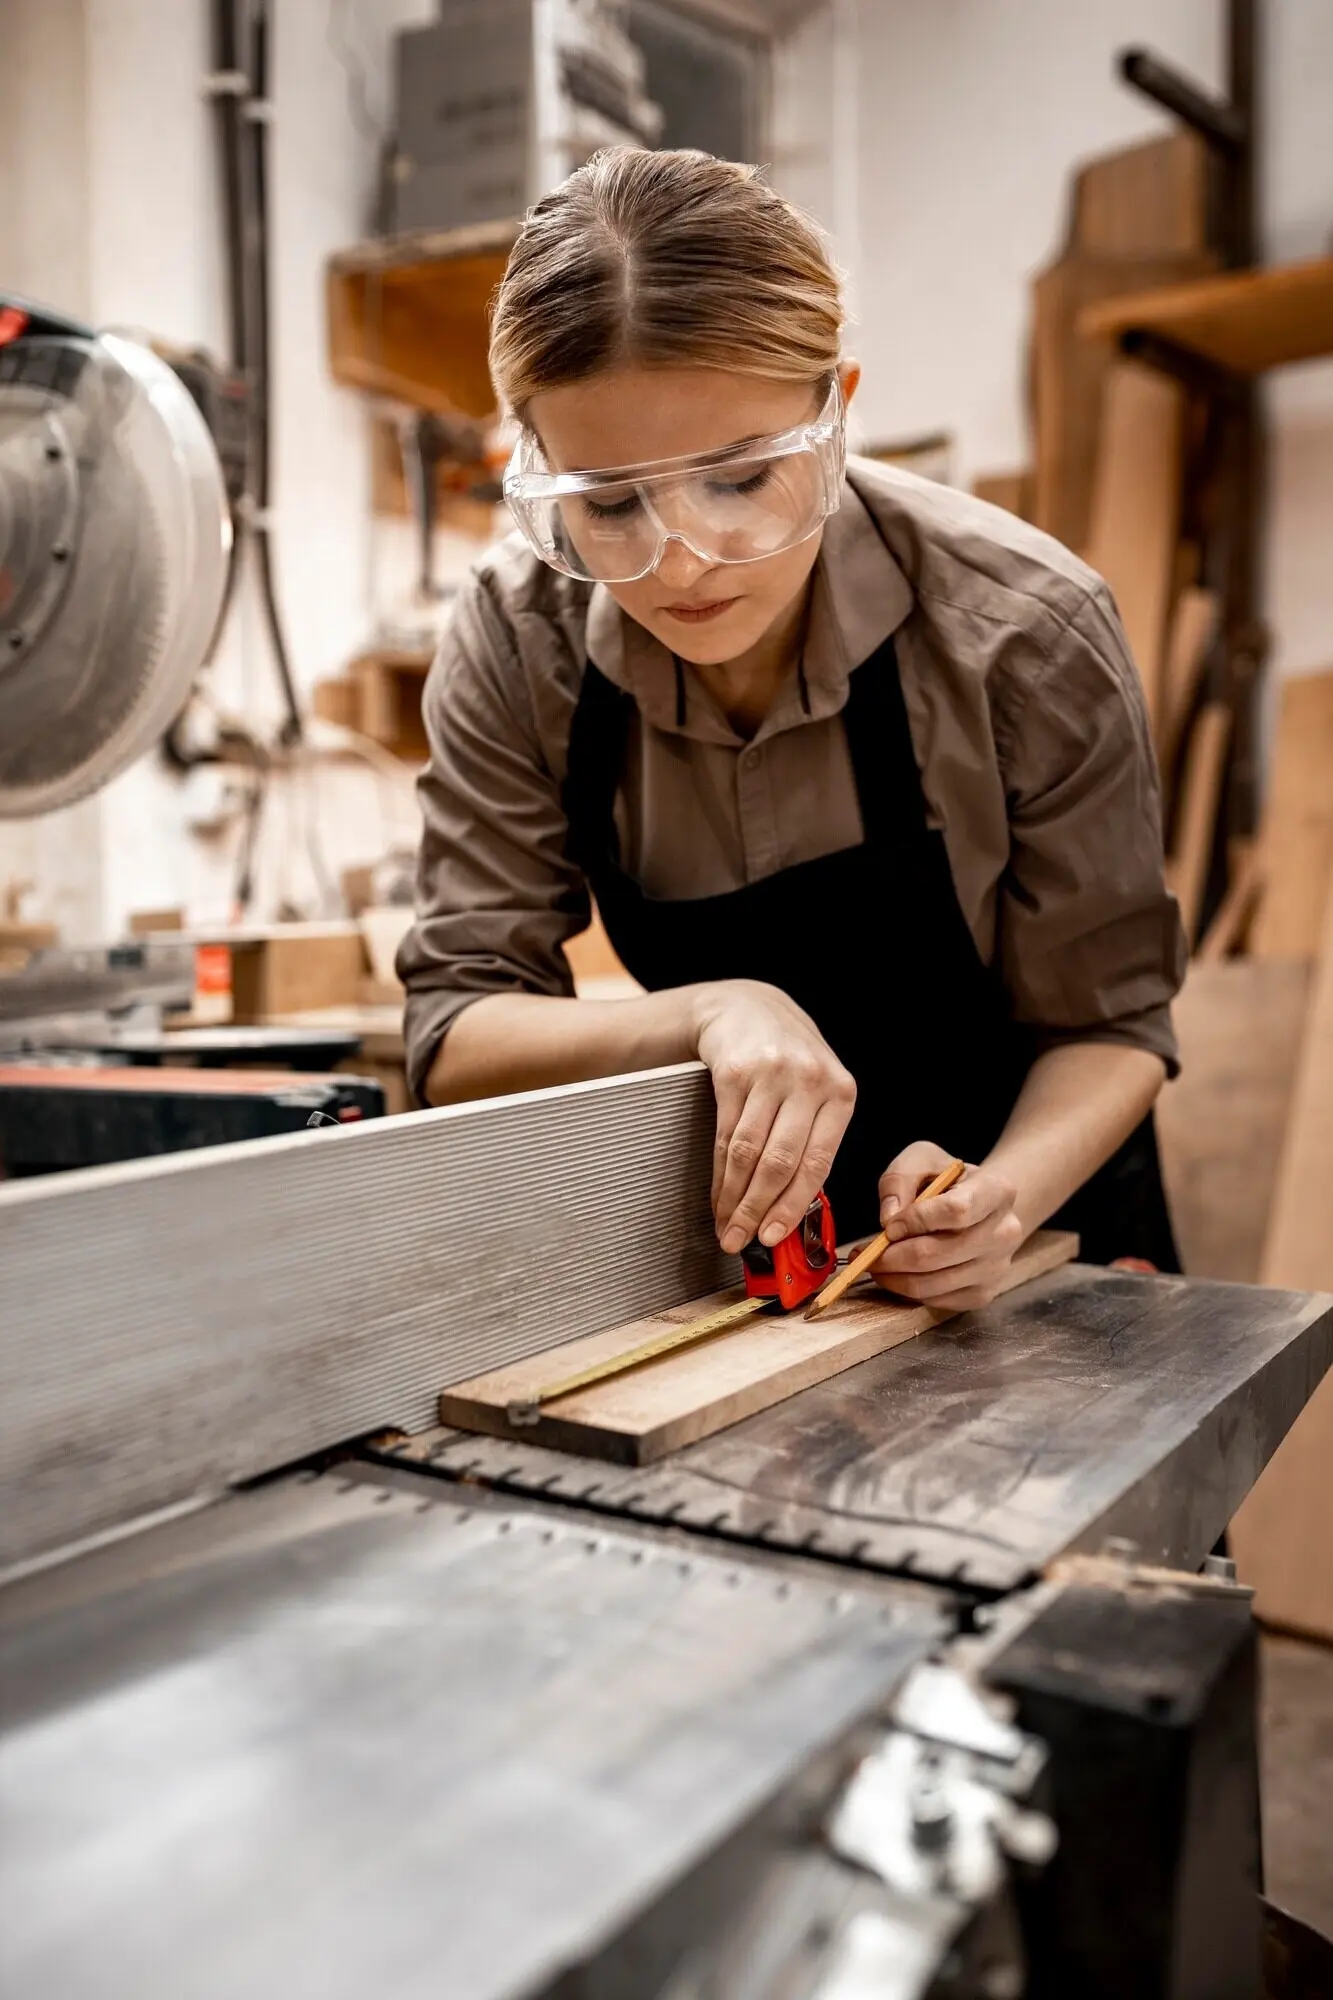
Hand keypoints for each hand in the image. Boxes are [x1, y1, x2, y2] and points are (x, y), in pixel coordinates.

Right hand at [692, 980, 855, 1255]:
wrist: (749, 1009)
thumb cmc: (788, 1060)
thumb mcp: (816, 1092)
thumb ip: (813, 1141)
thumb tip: (794, 1210)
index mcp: (839, 1093)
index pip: (817, 1163)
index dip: (792, 1206)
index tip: (774, 1236)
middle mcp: (808, 1081)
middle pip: (779, 1162)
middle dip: (757, 1210)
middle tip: (741, 1239)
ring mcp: (770, 1075)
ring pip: (749, 1154)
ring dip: (733, 1198)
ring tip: (725, 1225)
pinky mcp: (734, 1073)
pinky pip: (725, 1136)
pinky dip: (719, 1173)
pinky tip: (717, 1194)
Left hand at [870, 1140, 1021, 1311]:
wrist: (980, 1205)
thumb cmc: (947, 1180)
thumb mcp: (921, 1160)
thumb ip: (899, 1180)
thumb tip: (887, 1220)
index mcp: (997, 1190)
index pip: (956, 1211)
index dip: (915, 1221)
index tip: (888, 1226)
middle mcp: (1005, 1232)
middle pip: (938, 1254)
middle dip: (891, 1256)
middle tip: (865, 1253)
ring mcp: (997, 1267)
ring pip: (932, 1284)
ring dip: (893, 1277)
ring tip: (875, 1263)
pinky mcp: (984, 1293)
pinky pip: (936, 1301)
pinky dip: (907, 1291)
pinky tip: (897, 1274)